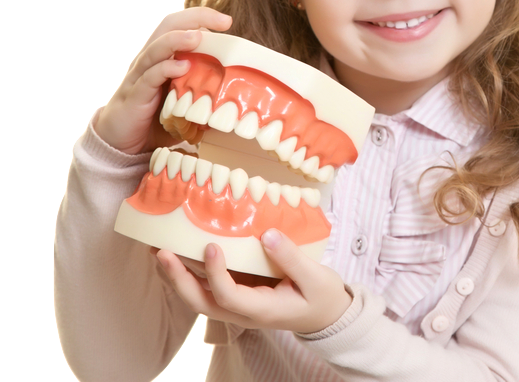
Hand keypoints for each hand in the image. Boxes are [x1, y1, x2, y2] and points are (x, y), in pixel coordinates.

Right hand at [95, 7, 231, 155]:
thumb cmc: (157, 119)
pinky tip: (182, 68)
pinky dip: (165, 69)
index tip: (227, 21)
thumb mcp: (185, 99)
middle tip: (222, 21)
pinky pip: (149, 77)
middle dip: (194, 18)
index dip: (201, 17)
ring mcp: (140, 76)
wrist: (122, 142)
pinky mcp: (135, 95)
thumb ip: (204, 89)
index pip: (180, 26)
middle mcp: (150, 60)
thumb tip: (240, 93)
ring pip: (156, 48)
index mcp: (164, 57)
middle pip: (168, 26)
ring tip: (198, 37)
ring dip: (177, 40)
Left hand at [156, 230, 353, 333]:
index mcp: (262, 310)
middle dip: (178, 279)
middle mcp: (243, 313)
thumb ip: (291, 258)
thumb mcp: (315, 278)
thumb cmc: (322, 297)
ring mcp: (238, 307)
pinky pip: (207, 288)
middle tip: (162, 251)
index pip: (228, 296)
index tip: (211, 246)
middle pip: (200, 303)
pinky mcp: (238, 295)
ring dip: (177, 277)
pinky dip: (189, 274)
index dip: (215, 273)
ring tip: (159, 250)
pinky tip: (180, 254)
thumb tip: (267, 234)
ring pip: (198, 298)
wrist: (327, 317)